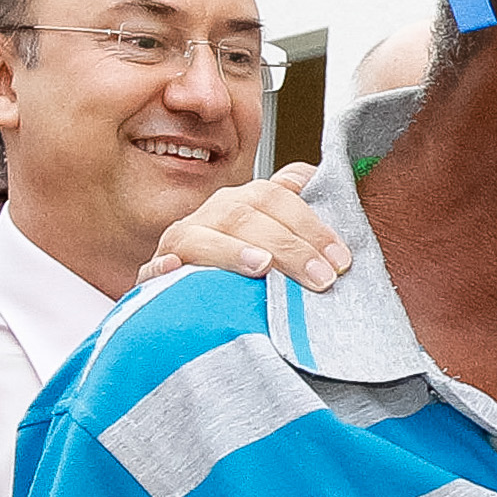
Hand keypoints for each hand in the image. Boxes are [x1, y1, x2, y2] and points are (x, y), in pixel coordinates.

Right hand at [140, 165, 350, 289]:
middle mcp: (215, 214)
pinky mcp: (158, 270)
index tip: (341, 259)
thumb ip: (304, 224)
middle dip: (290, 245)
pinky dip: (162, 267)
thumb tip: (334, 205)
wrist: (197, 299)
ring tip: (262, 266)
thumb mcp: (280, 242)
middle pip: (248, 215)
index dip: (312, 224)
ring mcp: (183, 239)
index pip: (278, 196)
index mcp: (247, 202)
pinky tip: (174, 269)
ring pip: (204, 235)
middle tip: (321, 277)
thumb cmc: (249, 266)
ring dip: (233, 249)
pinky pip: (155, 267)